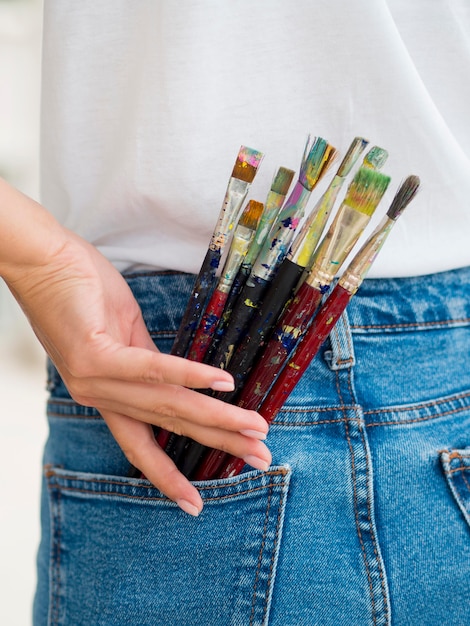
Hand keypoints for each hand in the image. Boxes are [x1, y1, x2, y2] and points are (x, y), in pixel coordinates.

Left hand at [3, 215, 270, 515]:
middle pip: (168, 428)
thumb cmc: (80, 293)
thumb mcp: (120, 336)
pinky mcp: (97, 353)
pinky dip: (191, 377)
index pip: (141, 445)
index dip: (169, 476)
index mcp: (106, 396)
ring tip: (255, 429)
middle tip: (260, 460)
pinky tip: (224, 383)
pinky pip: (152, 368)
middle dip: (218, 446)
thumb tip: (180, 378)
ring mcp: (96, 379)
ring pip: (168, 405)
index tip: (196, 502)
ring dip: (217, 418)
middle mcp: (100, 396)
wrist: (38, 260)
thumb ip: (146, 363)